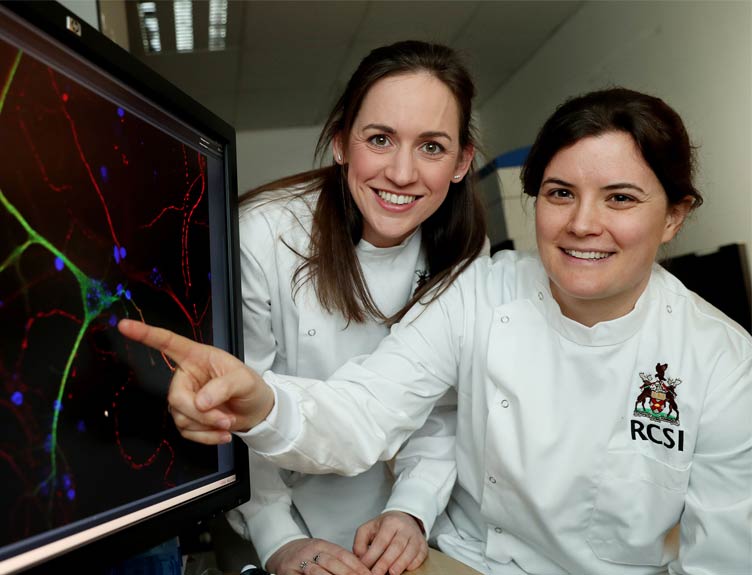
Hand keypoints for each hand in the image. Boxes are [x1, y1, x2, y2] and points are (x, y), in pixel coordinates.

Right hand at [117, 318, 273, 443]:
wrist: (256, 411)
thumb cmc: (250, 387)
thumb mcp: (245, 381)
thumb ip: (223, 387)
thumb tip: (200, 402)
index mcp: (197, 357)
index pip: (168, 343)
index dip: (146, 334)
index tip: (124, 325)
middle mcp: (186, 376)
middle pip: (176, 397)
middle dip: (200, 413)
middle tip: (225, 419)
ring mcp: (184, 398)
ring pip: (181, 417)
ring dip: (207, 426)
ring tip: (228, 422)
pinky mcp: (186, 418)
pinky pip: (187, 432)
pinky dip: (207, 437)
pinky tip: (222, 434)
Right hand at [267, 538, 369, 574]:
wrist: (280, 551)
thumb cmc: (305, 553)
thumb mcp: (322, 550)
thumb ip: (339, 559)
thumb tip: (362, 569)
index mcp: (321, 544)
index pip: (343, 555)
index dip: (358, 567)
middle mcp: (310, 552)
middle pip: (333, 565)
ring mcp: (298, 563)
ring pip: (319, 573)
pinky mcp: (288, 573)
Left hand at [353, 511, 426, 574]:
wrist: (404, 518)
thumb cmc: (384, 527)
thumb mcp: (368, 528)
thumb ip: (360, 543)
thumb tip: (361, 559)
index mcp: (389, 522)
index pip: (381, 541)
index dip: (372, 556)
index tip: (364, 567)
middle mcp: (404, 528)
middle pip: (396, 546)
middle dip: (385, 563)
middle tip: (376, 574)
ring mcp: (415, 536)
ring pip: (410, 551)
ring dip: (400, 564)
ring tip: (391, 574)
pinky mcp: (423, 545)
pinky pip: (421, 555)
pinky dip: (414, 563)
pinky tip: (406, 569)